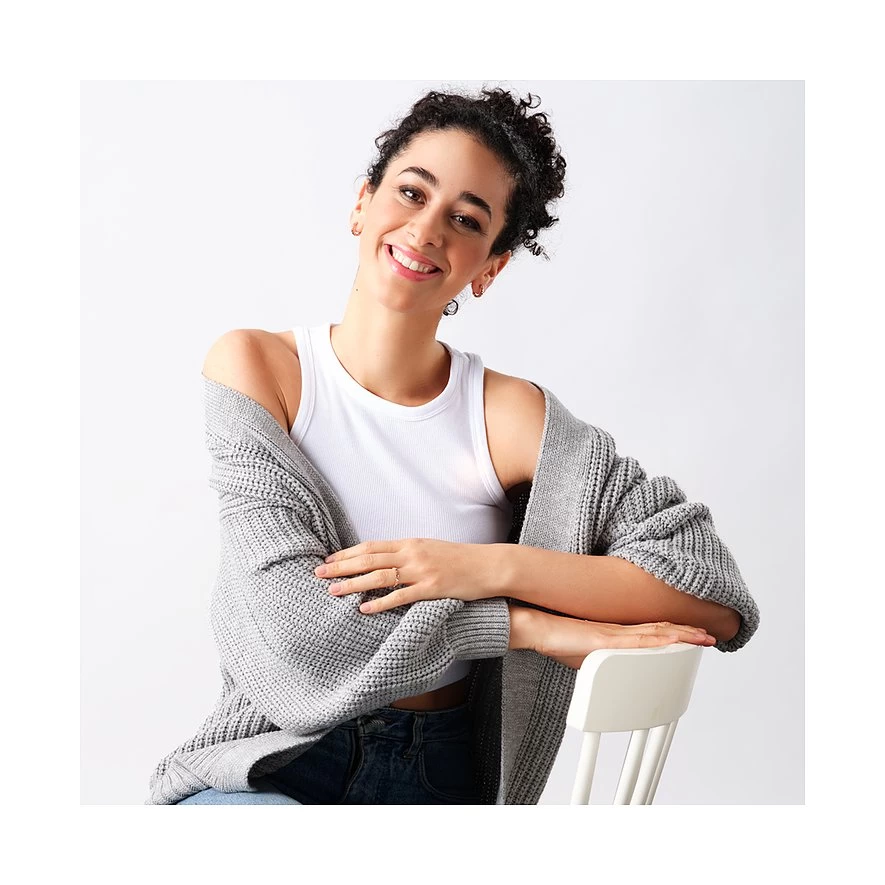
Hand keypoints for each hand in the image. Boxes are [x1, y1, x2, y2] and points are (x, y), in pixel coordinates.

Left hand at [315, 538, 493, 613]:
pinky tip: (363, 609)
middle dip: (341, 566)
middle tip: (319, 572)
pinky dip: (380, 603)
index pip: (371, 546)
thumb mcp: (430, 549)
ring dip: (353, 584)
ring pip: (379, 576)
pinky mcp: (431, 589)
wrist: (488, 566)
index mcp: (410, 543)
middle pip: (369, 558)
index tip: (329, 558)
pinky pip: (400, 596)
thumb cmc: (459, 559)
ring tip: (332, 590)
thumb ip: (407, 553)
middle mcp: (412, 554)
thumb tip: (383, 559)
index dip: (347, 553)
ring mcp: (421, 571)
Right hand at [534, 611, 716, 668]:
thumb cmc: (557, 640)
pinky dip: (660, 641)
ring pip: (657, 633)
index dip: (675, 633)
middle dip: (687, 633)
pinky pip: (639, 640)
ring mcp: (615, 634)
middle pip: (661, 630)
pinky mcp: (606, 640)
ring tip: (702, 638)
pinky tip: (675, 642)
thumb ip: (602, 661)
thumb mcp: (585, 656)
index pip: (653, 632)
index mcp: (616, 634)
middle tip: (709, 636)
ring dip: (682, 636)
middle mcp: (620, 630)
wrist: (538, 628)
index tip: (693, 637)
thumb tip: (608, 672)